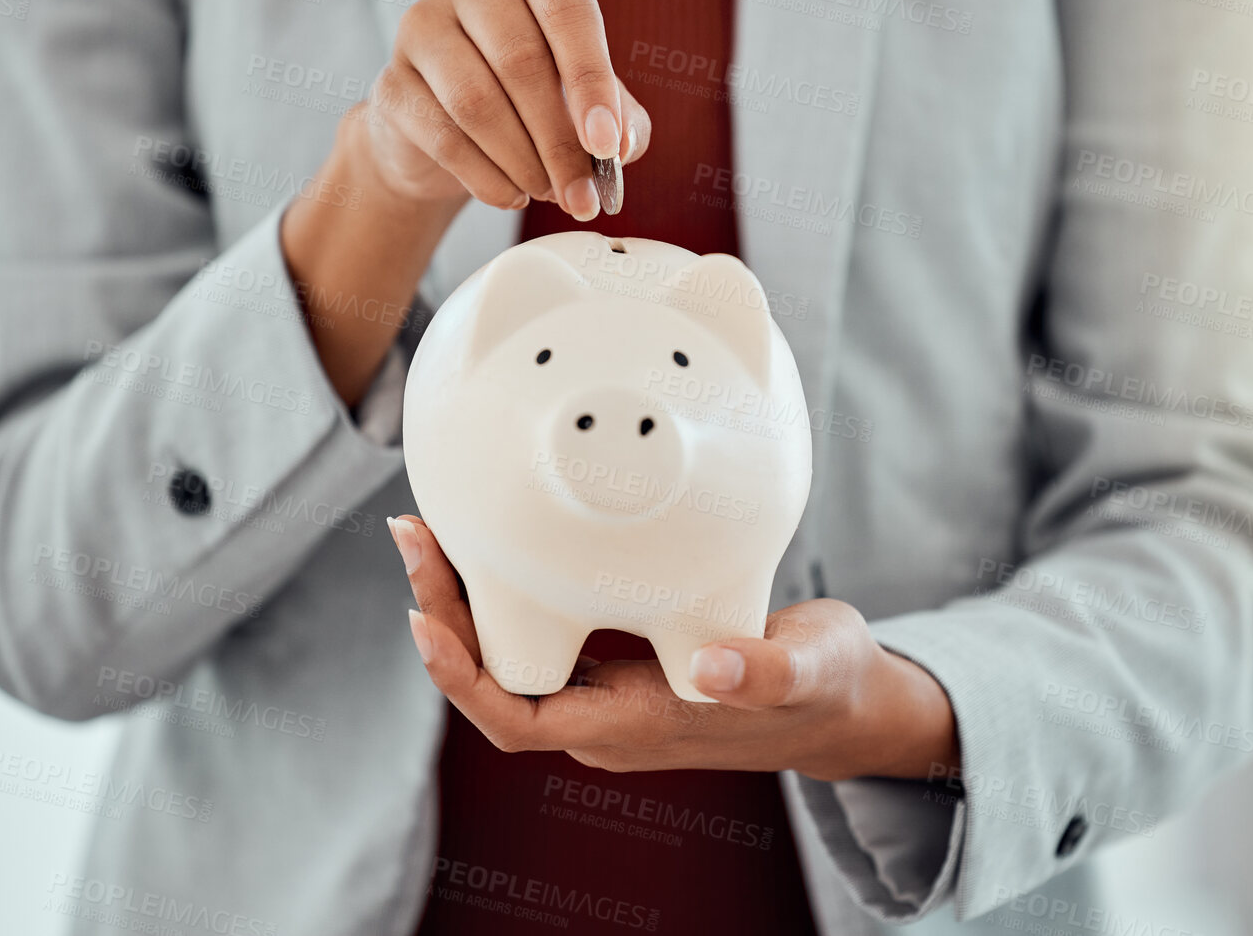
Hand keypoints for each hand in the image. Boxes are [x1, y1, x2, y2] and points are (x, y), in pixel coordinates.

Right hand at [361, 0, 651, 218]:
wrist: (446, 128)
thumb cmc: (532, 94)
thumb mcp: (587, 97)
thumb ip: (619, 115)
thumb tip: (620, 143)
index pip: (566, 9)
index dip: (592, 81)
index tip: (607, 145)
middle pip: (520, 60)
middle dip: (560, 141)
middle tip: (582, 194)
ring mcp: (420, 22)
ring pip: (476, 101)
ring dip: (523, 162)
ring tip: (549, 192)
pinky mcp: (391, 80)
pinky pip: (443, 136)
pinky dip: (486, 177)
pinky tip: (512, 194)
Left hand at [388, 515, 962, 782]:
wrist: (839, 702)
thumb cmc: (824, 687)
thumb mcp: (811, 671)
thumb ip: (766, 671)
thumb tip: (712, 666)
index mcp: (639, 725)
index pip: (518, 721)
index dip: (462, 678)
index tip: (424, 620)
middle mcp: (606, 713)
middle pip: (494, 678)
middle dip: (445, 613)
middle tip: (414, 536)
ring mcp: (607, 686)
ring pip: (509, 650)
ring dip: (464, 594)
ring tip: (429, 527)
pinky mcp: (617, 653)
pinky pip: (537, 627)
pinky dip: (504, 583)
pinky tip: (490, 533)